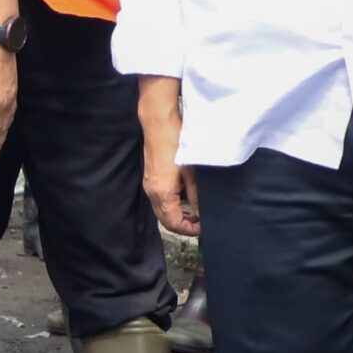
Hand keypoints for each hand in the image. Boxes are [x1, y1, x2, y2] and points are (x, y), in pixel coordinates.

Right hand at [138, 77, 197, 236]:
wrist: (159, 124)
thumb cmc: (176, 144)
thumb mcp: (191, 173)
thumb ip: (196, 195)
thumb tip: (201, 211)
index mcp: (162, 194)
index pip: (173, 223)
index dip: (189, 229)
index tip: (204, 227)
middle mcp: (151, 192)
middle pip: (165, 219)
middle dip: (182, 224)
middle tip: (200, 222)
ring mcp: (149, 184)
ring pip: (161, 210)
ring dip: (177, 215)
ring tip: (195, 212)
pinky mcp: (150, 177)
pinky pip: (159, 199)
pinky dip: (171, 205)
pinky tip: (184, 198)